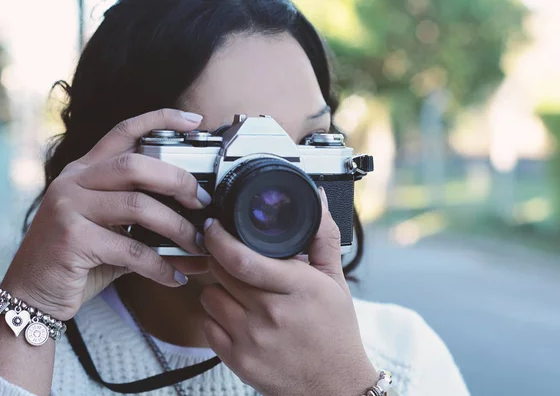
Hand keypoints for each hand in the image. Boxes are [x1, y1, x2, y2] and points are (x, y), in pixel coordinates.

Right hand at [2, 109, 208, 320]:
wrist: (32, 293)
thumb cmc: (80, 259)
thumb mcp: (111, 229)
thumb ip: (146, 218)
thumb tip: (201, 225)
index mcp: (85, 171)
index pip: (124, 131)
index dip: (161, 120)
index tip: (195, 121)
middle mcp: (74, 182)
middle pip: (136, 164)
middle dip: (178, 181)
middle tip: (203, 202)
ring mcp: (69, 207)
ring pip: (138, 205)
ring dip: (177, 228)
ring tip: (198, 245)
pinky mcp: (71, 239)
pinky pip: (131, 249)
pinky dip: (160, 265)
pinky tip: (175, 276)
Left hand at [200, 188, 378, 395]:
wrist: (333, 386)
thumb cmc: (335, 332)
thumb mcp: (336, 281)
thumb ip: (323, 237)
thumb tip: (318, 199)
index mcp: (298, 289)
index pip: (243, 259)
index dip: (220, 238)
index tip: (215, 227)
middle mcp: (271, 314)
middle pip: (221, 272)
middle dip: (223, 259)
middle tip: (237, 261)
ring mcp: (251, 340)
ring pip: (209, 295)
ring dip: (219, 288)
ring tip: (243, 293)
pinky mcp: (237, 360)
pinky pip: (207, 324)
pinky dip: (216, 315)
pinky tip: (238, 316)